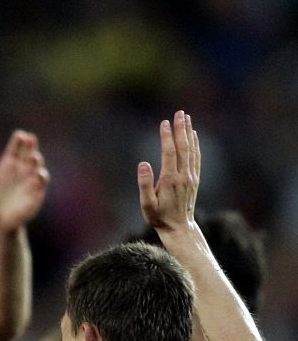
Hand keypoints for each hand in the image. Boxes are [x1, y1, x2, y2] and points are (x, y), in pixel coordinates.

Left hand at [0, 130, 48, 230]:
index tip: (19, 135)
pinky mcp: (36, 193)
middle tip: (30, 139)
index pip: (16, 148)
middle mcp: (22, 169)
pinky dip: (41, 177)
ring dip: (36, 161)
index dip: (18, 141)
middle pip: (28, 153)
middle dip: (30, 146)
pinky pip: (41, 183)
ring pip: (37, 166)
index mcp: (9, 164)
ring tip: (33, 156)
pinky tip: (38, 174)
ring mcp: (30, 180)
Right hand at [138, 110, 198, 234]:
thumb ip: (144, 184)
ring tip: (187, 118)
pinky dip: (195, 144)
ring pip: (191, 150)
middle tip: (179, 113)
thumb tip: (143, 164)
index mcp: (170, 180)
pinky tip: (193, 135)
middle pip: (183, 147)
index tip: (164, 123)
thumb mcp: (146, 205)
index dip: (166, 137)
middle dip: (181, 129)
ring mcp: (191, 176)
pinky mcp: (194, 179)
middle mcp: (183, 176)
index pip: (169, 153)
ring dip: (189, 133)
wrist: (179, 228)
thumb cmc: (158, 217)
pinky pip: (196, 158)